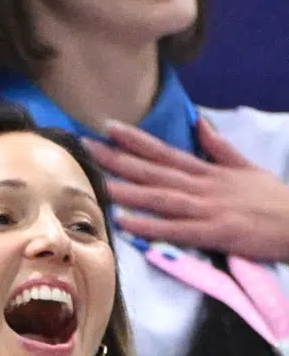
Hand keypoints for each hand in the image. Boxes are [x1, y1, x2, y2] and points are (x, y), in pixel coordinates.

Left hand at [83, 118, 288, 261]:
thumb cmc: (273, 199)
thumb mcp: (247, 165)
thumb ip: (218, 146)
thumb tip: (198, 122)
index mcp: (207, 172)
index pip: (164, 152)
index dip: (135, 140)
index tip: (107, 127)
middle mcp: (201, 187)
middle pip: (152, 171)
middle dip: (116, 159)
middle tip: (84, 147)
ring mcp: (206, 209)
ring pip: (158, 197)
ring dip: (125, 190)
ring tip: (94, 182)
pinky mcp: (213, 233)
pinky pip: (175, 229)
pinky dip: (150, 226)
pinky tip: (125, 222)